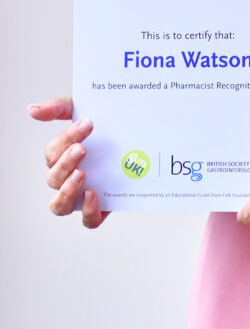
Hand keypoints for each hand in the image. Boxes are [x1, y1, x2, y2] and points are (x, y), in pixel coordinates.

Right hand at [27, 96, 108, 228]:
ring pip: (59, 205)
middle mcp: (66, 178)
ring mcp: (81, 195)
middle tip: (83, 149)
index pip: (53, 152)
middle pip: (53, 177)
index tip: (88, 123)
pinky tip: (93, 194)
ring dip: (66, 190)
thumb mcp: (82, 110)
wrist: (137, 140)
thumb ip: (58, 107)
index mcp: (61, 156)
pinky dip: (88, 211)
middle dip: (66, 162)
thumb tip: (32, 110)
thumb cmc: (103, 127)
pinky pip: (88, 220)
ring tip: (81, 174)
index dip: (67, 138)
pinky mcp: (100, 209)